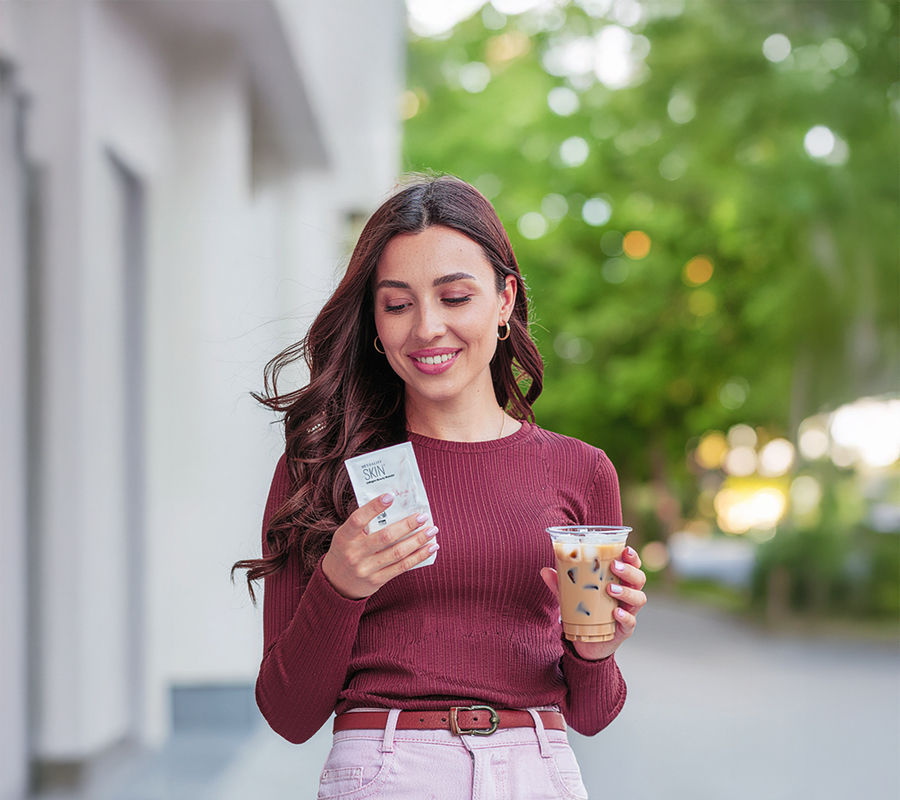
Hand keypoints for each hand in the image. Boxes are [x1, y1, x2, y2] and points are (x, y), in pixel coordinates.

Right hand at [321, 493, 438, 598]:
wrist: (337, 583)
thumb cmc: (346, 550)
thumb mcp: (346, 536)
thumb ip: (364, 524)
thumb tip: (394, 504)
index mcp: (344, 537)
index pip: (358, 519)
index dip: (374, 507)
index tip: (391, 496)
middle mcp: (354, 554)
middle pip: (385, 537)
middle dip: (407, 525)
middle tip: (423, 516)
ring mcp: (366, 569)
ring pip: (397, 553)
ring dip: (418, 540)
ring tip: (432, 530)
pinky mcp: (377, 580)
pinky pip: (402, 567)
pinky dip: (419, 556)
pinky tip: (431, 548)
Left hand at [540, 545, 646, 660]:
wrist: (588, 642)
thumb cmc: (586, 611)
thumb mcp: (572, 595)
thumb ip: (561, 583)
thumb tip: (544, 571)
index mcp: (619, 581)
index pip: (633, 566)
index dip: (632, 557)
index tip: (625, 549)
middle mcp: (628, 595)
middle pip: (639, 579)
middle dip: (629, 570)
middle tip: (614, 566)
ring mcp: (628, 612)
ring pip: (639, 598)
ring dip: (626, 591)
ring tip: (610, 589)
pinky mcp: (625, 629)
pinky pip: (631, 622)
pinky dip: (625, 616)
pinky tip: (615, 613)